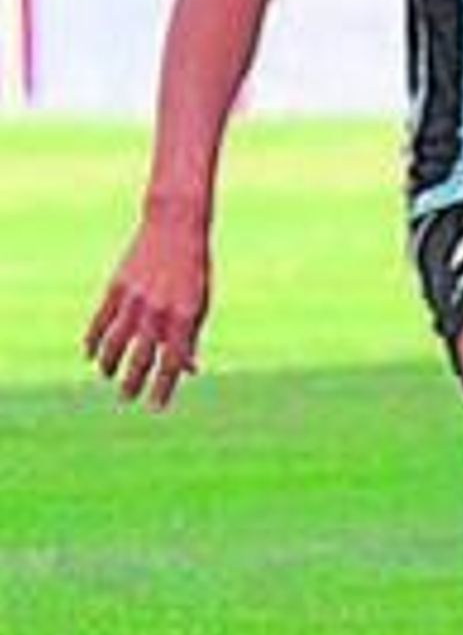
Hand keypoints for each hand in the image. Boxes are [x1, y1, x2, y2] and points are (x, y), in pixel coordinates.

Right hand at [84, 204, 210, 411]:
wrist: (175, 227)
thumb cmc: (194, 269)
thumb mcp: (201, 302)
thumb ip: (192, 337)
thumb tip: (189, 370)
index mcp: (184, 316)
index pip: (172, 363)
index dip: (163, 388)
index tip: (155, 407)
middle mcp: (158, 311)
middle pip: (140, 358)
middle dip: (132, 383)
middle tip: (128, 398)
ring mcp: (134, 299)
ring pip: (115, 343)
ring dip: (109, 365)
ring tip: (109, 377)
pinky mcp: (116, 287)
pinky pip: (100, 322)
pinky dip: (93, 341)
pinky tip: (90, 355)